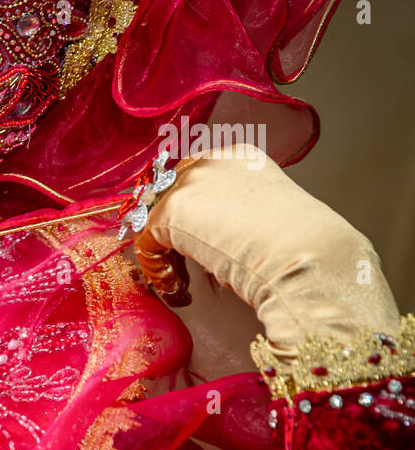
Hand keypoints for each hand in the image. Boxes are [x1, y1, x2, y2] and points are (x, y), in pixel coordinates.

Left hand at [133, 145, 400, 357]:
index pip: (196, 178)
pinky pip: (145, 243)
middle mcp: (210, 162)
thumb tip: (219, 236)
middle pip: (168, 194)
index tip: (198, 246)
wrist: (304, 253)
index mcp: (240, 158)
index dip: (191, 214)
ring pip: (155, 220)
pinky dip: (157, 271)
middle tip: (182, 267)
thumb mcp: (269, 217)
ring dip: (165, 255)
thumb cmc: (301, 245)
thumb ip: (238, 214)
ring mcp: (187, 183)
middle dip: (170, 231)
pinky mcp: (169, 211)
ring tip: (184, 285)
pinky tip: (180, 291)